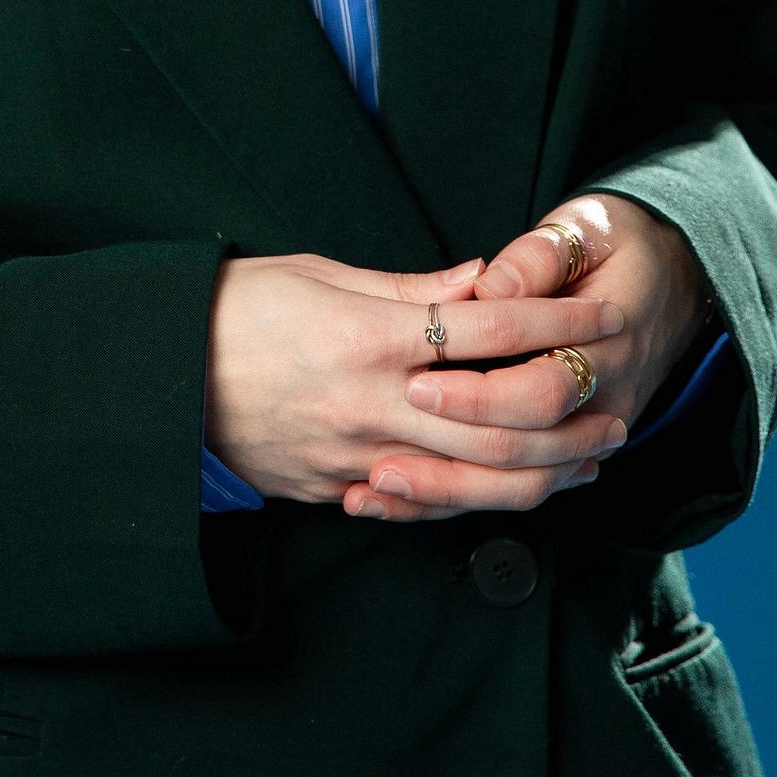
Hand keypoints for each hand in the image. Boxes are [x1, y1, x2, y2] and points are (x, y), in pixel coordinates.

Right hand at [204, 251, 627, 511]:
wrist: (157, 380)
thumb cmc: (233, 309)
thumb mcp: (316, 274)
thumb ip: (409, 288)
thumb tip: (484, 281)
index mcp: (369, 337)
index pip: (490, 334)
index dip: (557, 327)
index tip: (603, 317)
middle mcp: (371, 404)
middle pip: (500, 426)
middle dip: (571, 421)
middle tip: (619, 411)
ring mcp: (355, 457)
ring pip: (472, 482)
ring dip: (543, 475)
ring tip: (587, 461)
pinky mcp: (337, 490)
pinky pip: (421, 503)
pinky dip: (476, 499)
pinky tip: (513, 488)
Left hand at [353, 194, 708, 523]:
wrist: (679, 278)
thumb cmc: (622, 244)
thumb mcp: (590, 227)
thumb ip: (539, 257)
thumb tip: (488, 283)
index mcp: (607, 346)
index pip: (540, 390)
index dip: (478, 395)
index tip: (417, 385)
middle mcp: (603, 401)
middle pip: (525, 452)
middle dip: (450, 459)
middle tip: (381, 456)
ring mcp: (588, 431)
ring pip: (520, 485)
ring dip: (448, 493)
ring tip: (378, 488)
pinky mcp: (567, 445)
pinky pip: (515, 487)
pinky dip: (458, 498)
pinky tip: (400, 499)